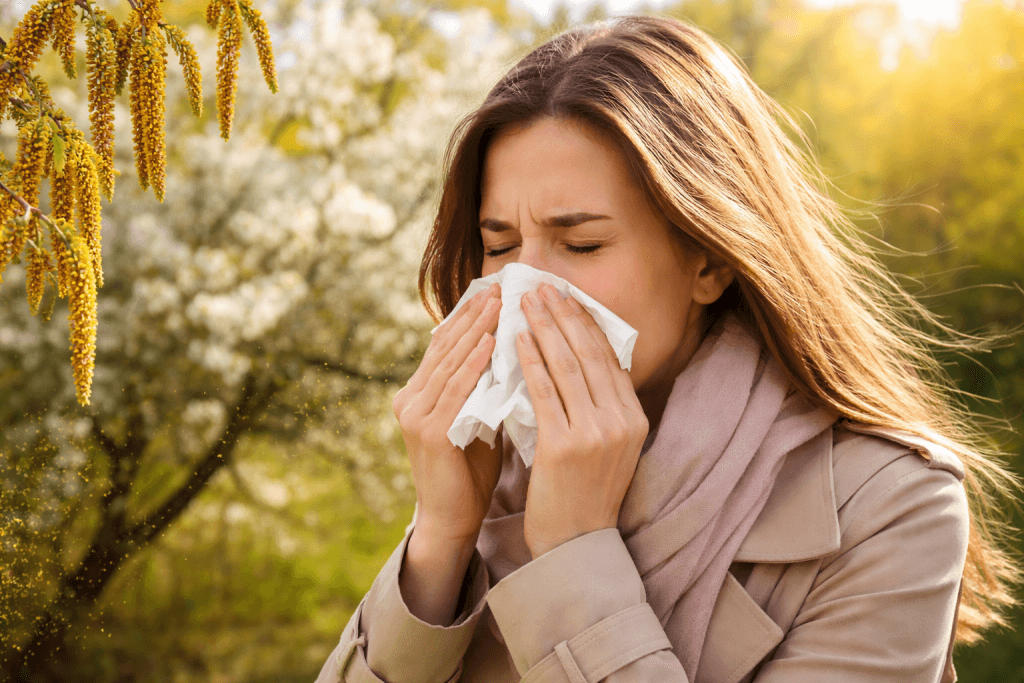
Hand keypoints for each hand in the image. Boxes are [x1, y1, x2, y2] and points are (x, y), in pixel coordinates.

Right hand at [392, 282, 503, 545]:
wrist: (453, 519)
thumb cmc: (470, 470)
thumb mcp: (477, 417)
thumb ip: (484, 386)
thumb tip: (514, 347)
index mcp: (419, 393)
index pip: (445, 344)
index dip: (468, 315)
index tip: (496, 289)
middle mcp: (409, 399)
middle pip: (445, 346)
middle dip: (474, 314)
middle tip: (501, 286)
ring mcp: (415, 415)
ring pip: (449, 363)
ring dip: (476, 330)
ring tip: (499, 304)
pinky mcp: (427, 433)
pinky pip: (454, 391)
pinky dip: (472, 364)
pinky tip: (490, 343)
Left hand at [517, 282, 648, 558]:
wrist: (574, 542)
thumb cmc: (583, 491)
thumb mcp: (607, 446)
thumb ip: (599, 406)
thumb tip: (577, 356)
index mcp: (635, 419)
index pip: (608, 358)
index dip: (585, 322)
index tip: (565, 296)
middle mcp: (621, 422)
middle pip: (588, 354)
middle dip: (562, 314)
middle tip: (541, 286)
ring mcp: (595, 433)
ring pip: (566, 365)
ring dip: (543, 327)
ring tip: (524, 302)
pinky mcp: (564, 445)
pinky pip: (543, 391)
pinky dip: (529, 359)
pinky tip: (515, 339)